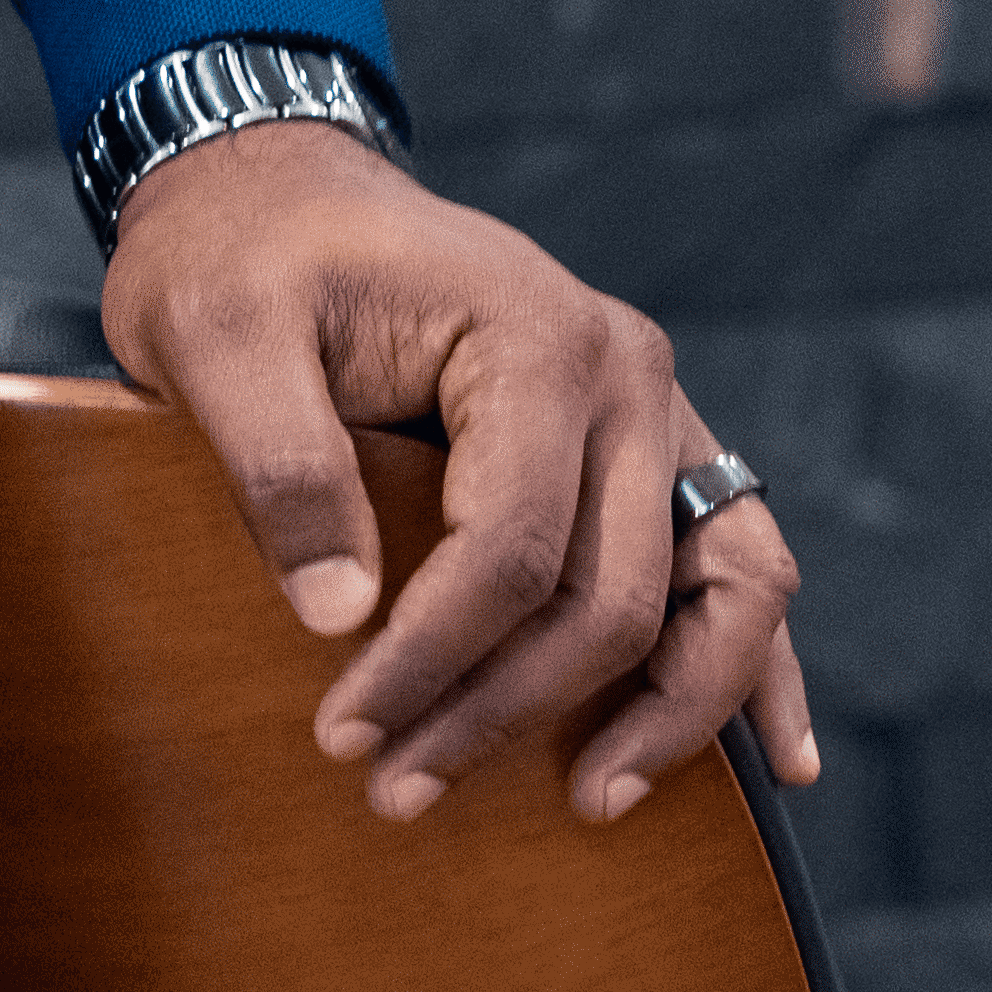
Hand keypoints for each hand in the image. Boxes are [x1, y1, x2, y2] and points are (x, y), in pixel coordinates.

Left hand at [99, 120, 816, 831]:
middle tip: (399, 789)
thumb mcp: (216, 336)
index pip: (510, 548)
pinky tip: (775, 761)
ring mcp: (651, 407)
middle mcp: (623, 369)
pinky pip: (739, 562)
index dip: (432, 660)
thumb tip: (337, 616)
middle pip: (608, 593)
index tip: (345, 733)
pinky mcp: (647, 443)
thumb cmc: (240, 259)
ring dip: (667, 714)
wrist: (272, 193)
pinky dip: (755, 663)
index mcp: (533, 332)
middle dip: (510, 710)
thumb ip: (278, 464)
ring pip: (723, 589)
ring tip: (591, 798)